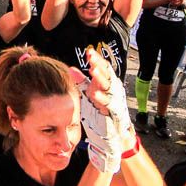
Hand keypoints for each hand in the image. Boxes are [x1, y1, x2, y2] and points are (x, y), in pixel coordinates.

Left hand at [77, 49, 131, 173]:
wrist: (111, 134)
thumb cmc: (99, 112)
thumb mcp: (89, 94)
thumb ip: (82, 82)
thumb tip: (71, 68)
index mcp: (107, 84)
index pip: (103, 68)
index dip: (96, 60)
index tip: (88, 52)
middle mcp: (113, 90)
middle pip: (107, 74)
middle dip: (99, 65)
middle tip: (91, 57)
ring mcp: (114, 100)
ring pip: (108, 86)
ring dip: (100, 79)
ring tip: (92, 71)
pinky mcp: (114, 112)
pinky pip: (108, 104)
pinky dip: (101, 98)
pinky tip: (93, 93)